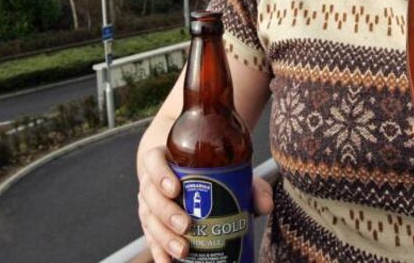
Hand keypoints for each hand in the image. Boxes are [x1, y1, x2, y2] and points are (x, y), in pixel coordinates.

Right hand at [137, 146, 274, 261]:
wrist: (188, 175)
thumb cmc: (209, 172)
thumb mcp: (229, 172)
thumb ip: (249, 185)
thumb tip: (265, 205)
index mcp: (164, 160)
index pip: (153, 162)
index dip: (160, 175)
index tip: (175, 188)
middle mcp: (152, 182)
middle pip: (150, 196)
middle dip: (166, 213)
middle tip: (186, 225)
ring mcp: (149, 205)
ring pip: (149, 220)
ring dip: (164, 237)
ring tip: (183, 250)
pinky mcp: (152, 225)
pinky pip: (150, 239)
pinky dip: (158, 252)